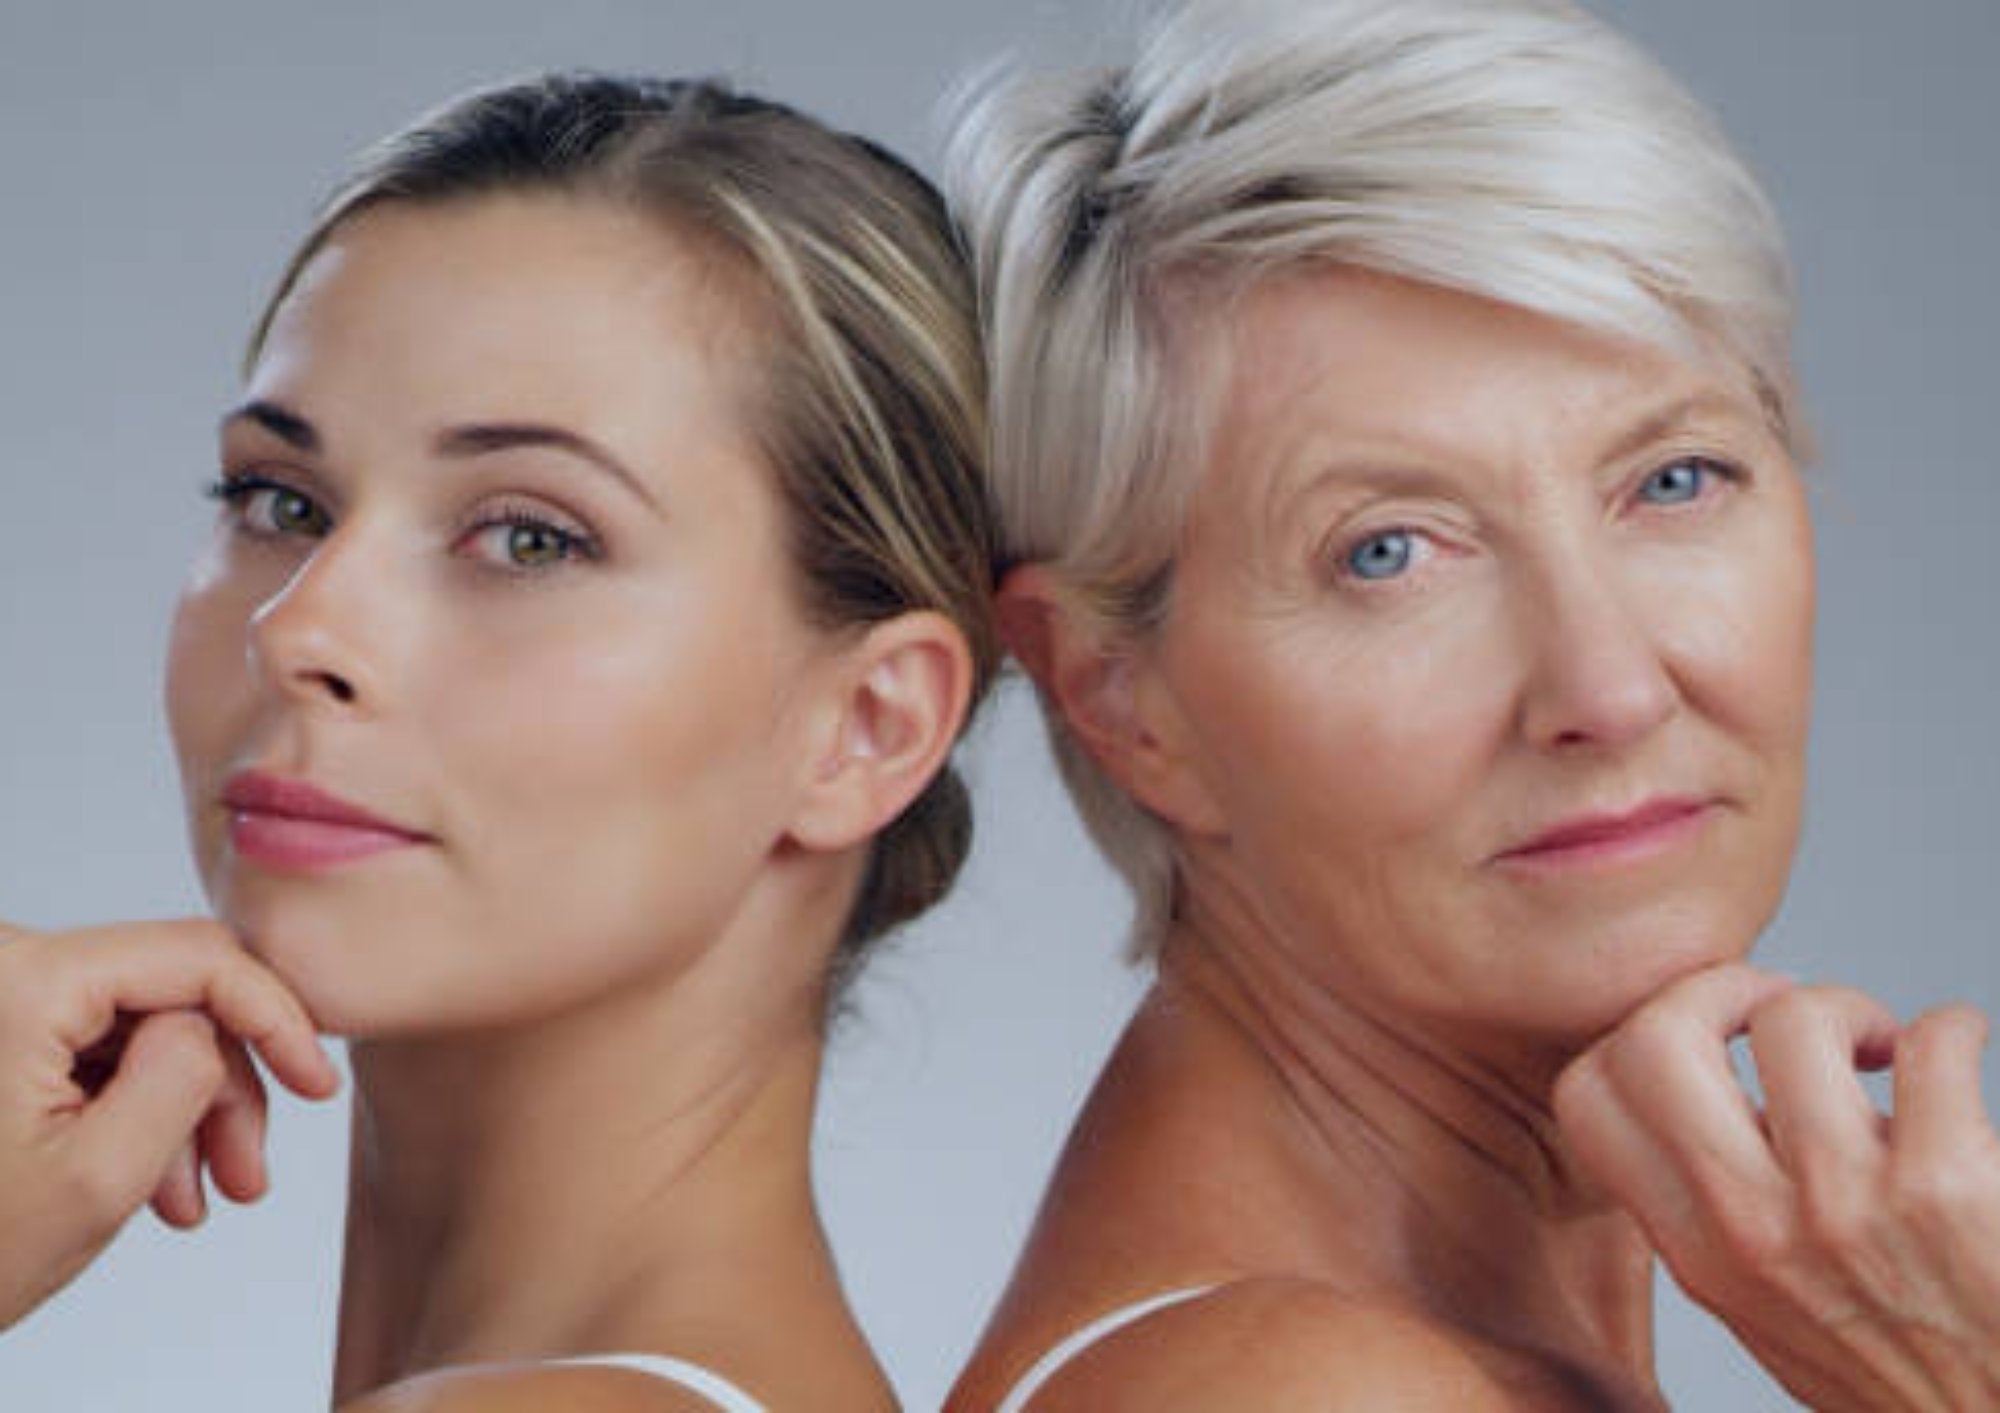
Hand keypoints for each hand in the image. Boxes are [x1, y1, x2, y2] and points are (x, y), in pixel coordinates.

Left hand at [0, 918, 338, 1330]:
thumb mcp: (98, 1177)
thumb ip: (183, 1078)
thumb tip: (220, 1028)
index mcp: (23, 980)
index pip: (198, 957)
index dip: (277, 1018)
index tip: (317, 1086)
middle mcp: (8, 963)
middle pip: (175, 996)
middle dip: (226, 1088)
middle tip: (248, 1176)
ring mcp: (3, 994)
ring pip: (148, 1026)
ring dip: (187, 1112)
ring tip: (196, 1199)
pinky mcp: (1, 1024)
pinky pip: (102, 1046)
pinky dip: (139, 1111)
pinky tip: (154, 1180)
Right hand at [1554, 963, 1999, 1410]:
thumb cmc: (1903, 1372)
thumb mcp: (1762, 1306)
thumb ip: (1716, 1214)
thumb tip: (1707, 1095)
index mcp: (1696, 1252)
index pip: (1585, 1097)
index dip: (1637, 1033)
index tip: (1705, 1039)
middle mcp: (1750, 1228)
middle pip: (1655, 1037)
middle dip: (1721, 988)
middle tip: (1778, 1010)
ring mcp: (1842, 1207)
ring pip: (1795, 1018)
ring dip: (1849, 1008)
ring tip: (1883, 1047)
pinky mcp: (1945, 1189)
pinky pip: (1931, 1043)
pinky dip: (1950, 1030)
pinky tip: (1954, 1053)